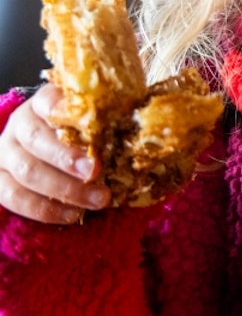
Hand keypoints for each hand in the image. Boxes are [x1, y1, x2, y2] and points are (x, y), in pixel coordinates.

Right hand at [0, 85, 109, 221]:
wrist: (51, 151)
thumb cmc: (85, 134)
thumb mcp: (98, 119)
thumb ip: (113, 118)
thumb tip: (152, 120)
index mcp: (45, 102)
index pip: (48, 101)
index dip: (65, 114)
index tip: (91, 129)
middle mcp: (21, 125)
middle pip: (36, 139)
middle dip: (67, 158)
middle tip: (97, 171)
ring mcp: (6, 153)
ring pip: (26, 171)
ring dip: (64, 188)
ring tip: (99, 200)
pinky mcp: (0, 180)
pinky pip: (13, 197)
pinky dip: (44, 209)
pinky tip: (73, 215)